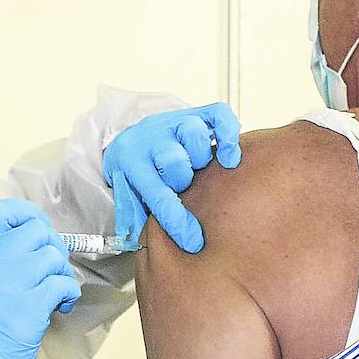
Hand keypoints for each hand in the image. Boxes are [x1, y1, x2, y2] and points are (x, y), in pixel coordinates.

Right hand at [0, 199, 78, 358]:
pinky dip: (69, 295)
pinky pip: (64, 284)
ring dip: (62, 274)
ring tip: (53, 296)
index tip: (38, 231)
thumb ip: (1, 261)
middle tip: (50, 272)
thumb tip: (40, 242)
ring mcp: (9, 286)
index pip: (2, 211)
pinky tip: (60, 308)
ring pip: (54, 256)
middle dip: (53, 248)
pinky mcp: (29, 309)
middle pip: (37, 230)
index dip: (27, 214)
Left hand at [102, 102, 241, 253]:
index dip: (177, 222)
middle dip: (184, 180)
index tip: (193, 242)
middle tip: (186, 187)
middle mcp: (153, 139)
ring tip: (202, 168)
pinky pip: (218, 115)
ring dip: (202, 155)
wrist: (133, 138)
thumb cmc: (138, 175)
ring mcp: (175, 123)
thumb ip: (134, 220)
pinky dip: (229, 132)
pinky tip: (229, 154)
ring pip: (194, 134)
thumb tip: (141, 245)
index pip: (157, 195)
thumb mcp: (128, 197)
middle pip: (175, 160)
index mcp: (132, 163)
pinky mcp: (196, 113)